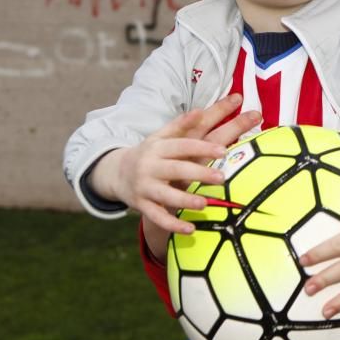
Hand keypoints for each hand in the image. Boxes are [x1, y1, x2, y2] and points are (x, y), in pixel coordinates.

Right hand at [92, 94, 260, 237]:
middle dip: (199, 174)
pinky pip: (157, 217)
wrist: (116, 173)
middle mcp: (149, 167)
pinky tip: (190, 229)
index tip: (223, 151)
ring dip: (185, 200)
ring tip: (205, 204)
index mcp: (158, 147)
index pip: (182, 146)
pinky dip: (173, 224)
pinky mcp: (141, 206)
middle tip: (222, 177)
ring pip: (165, 195)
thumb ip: (182, 124)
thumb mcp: (161, 136)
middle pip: (176, 170)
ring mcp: (144, 188)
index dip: (202, 148)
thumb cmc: (150, 153)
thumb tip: (202, 110)